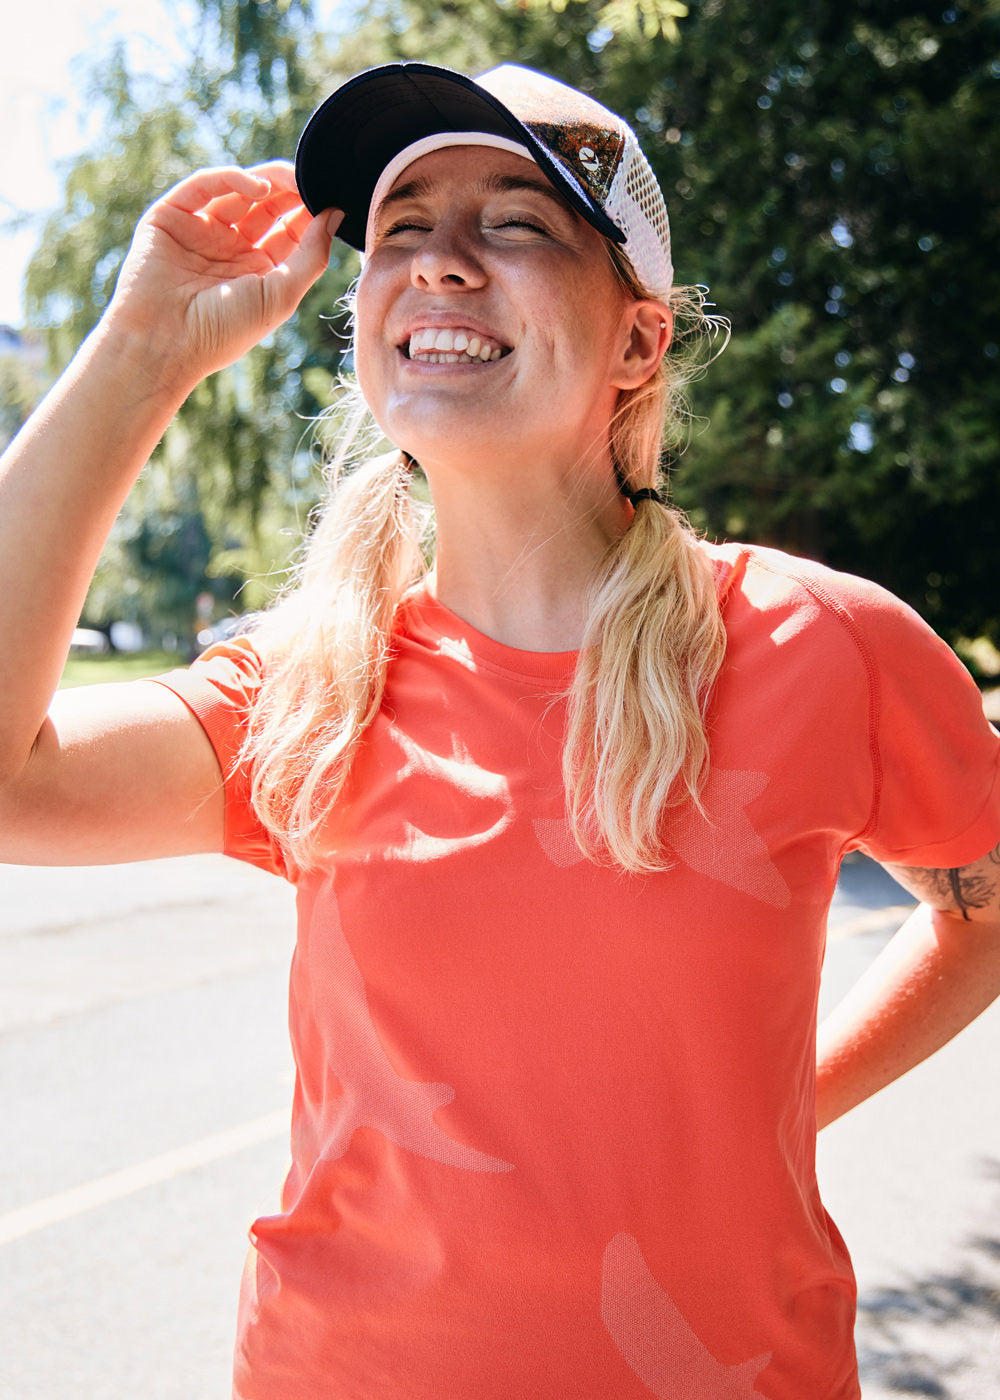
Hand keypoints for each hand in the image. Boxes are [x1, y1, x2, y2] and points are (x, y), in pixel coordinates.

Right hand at [105, 160, 341, 388]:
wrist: (163, 343)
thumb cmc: (223, 331)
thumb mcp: (280, 296)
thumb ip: (311, 256)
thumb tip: (336, 215)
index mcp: (258, 272)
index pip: (290, 231)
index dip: (310, 214)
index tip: (333, 201)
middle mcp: (231, 249)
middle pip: (267, 207)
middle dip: (292, 191)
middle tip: (315, 179)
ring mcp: (201, 230)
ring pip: (239, 191)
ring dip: (268, 180)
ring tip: (294, 177)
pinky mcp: (171, 216)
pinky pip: (205, 186)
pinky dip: (232, 178)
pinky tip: (259, 187)